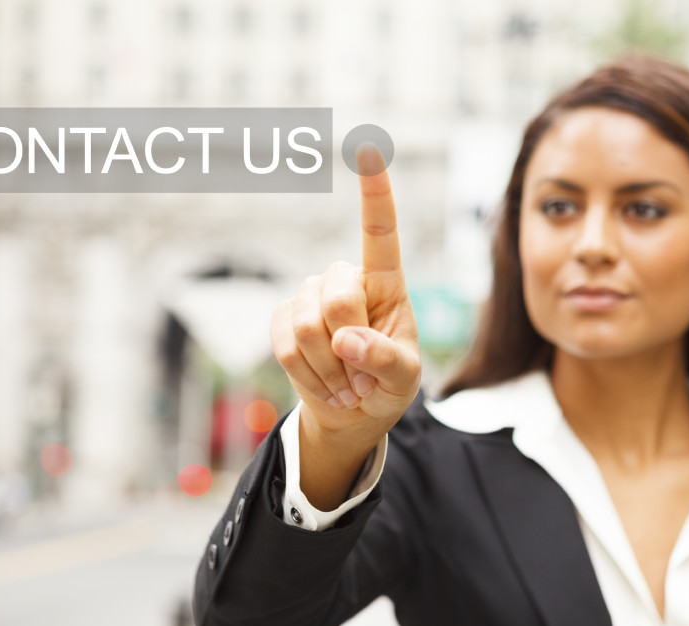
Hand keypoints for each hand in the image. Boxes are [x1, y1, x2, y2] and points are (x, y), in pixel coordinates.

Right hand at [270, 143, 420, 443]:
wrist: (351, 413)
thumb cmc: (388, 386)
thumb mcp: (405, 379)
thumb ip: (384, 359)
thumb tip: (345, 341)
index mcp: (386, 283)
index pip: (380, 231)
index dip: (374, 192)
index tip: (368, 148)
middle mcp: (345, 280)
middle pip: (338, 297)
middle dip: (349, 346)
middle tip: (363, 377)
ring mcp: (309, 296)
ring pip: (307, 325)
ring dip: (328, 369)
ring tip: (347, 383)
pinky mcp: (283, 318)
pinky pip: (284, 345)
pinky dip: (306, 374)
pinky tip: (325, 384)